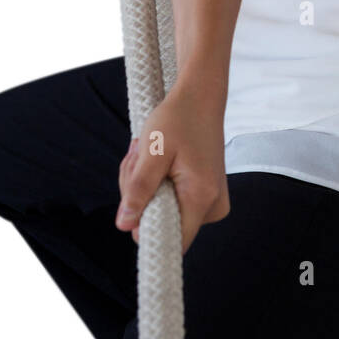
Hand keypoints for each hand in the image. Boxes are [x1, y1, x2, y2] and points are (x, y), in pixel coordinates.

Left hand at [115, 81, 229, 253]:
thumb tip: (125, 226)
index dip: (147, 228)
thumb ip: (138, 190)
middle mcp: (213, 206)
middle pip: (163, 223)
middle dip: (141, 196)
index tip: (136, 199)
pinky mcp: (207, 195)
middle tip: (138, 161)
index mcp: (201, 198)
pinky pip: (173, 202)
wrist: (201, 98)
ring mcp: (212, 202)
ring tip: (148, 155)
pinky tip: (158, 161)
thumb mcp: (152, 151)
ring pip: (165, 211)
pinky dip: (158, 183)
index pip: (173, 241)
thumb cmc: (177, 118)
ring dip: (146, 186)